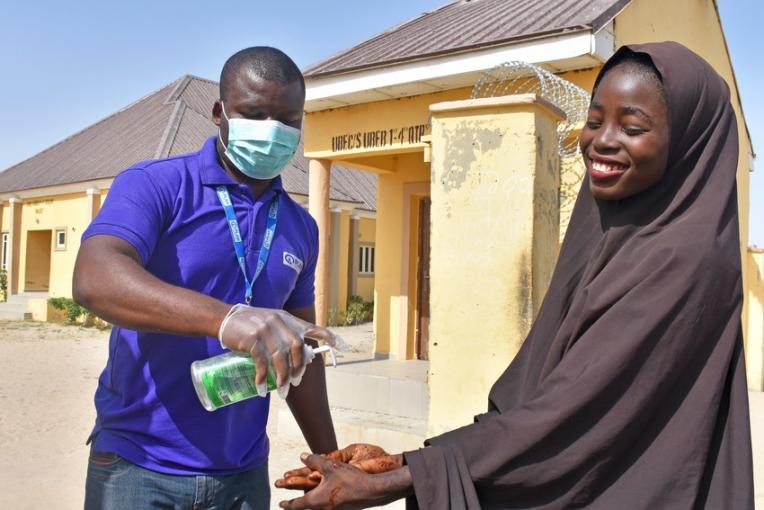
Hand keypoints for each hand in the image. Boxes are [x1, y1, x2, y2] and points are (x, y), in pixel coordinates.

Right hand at [218, 305, 338, 396]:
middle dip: (299, 366)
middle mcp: (278, 322)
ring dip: (283, 375)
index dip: (325, 336)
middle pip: (297, 346)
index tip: (338, 345)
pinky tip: (261, 385)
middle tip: (296, 380)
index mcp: (286, 318)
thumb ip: (284, 334)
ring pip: (281, 357)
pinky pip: (261, 361)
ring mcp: (265, 330)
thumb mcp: (271, 321)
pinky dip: (262, 376)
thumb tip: (298, 356)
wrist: (224, 318)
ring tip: (282, 388)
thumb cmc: (250, 323)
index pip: (310, 326)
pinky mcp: (252, 340)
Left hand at [277, 453, 392, 509]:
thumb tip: (302, 456)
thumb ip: (314, 461)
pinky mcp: (344, 509)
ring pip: (317, 508)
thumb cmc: (351, 479)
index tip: (281, 503)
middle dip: (296, 504)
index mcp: (316, 500)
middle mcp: (323, 509)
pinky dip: (322, 502)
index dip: (288, 503)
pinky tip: (326, 495)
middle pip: (306, 508)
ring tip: (306, 499)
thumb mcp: (330, 466)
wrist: (373, 491)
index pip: (297, 504)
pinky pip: (327, 506)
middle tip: (288, 503)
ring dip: (310, 502)